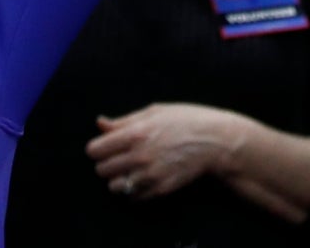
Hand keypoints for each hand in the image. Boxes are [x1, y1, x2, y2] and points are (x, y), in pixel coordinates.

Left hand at [88, 103, 249, 200]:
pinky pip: (133, 197)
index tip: (106, 147)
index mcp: (135, 133)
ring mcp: (149, 175)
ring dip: (119, 179)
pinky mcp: (160, 189)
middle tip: (120, 158)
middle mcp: (139, 156)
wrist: (215, 141)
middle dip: (107, 163)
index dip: (98, 148)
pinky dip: (134, 190)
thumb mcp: (155, 111)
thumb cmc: (186, 120)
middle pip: (101, 170)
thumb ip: (124, 121)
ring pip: (114, 187)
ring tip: (130, 170)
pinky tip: (144, 178)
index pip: (94, 150)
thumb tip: (100, 124)